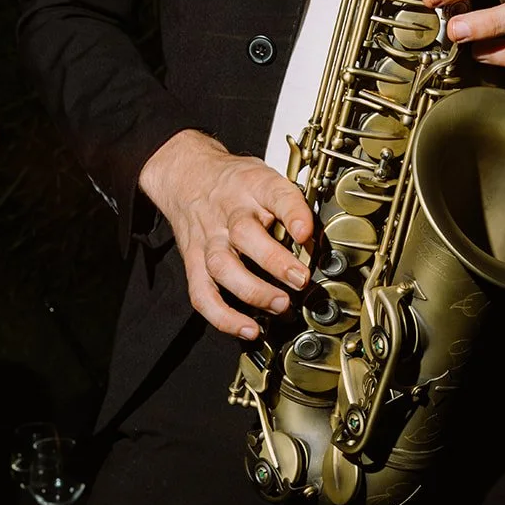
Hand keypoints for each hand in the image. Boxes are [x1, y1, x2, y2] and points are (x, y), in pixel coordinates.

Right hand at [138, 129, 311, 339]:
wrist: (188, 175)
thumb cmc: (235, 182)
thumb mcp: (267, 177)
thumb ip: (292, 204)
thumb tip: (317, 238)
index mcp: (252, 186)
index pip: (274, 194)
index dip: (292, 213)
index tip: (306, 232)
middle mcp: (227, 212)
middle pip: (244, 234)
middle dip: (274, 261)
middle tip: (300, 279)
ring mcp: (208, 239)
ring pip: (223, 267)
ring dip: (253, 291)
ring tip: (281, 305)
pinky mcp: (194, 262)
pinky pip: (203, 293)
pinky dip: (224, 316)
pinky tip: (247, 328)